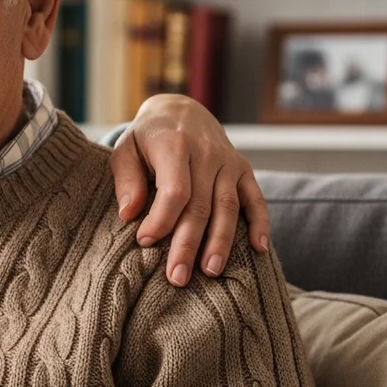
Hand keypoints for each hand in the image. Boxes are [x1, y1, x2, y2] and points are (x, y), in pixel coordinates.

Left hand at [110, 94, 269, 286]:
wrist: (180, 110)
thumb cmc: (147, 137)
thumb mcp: (126, 149)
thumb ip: (126, 180)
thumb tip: (128, 214)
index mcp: (175, 145)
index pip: (174, 191)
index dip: (161, 219)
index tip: (145, 242)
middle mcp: (206, 153)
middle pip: (200, 206)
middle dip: (188, 244)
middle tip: (177, 276)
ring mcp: (229, 162)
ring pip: (228, 207)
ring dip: (220, 242)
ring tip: (211, 271)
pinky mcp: (243, 169)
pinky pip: (256, 199)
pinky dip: (260, 223)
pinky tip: (258, 249)